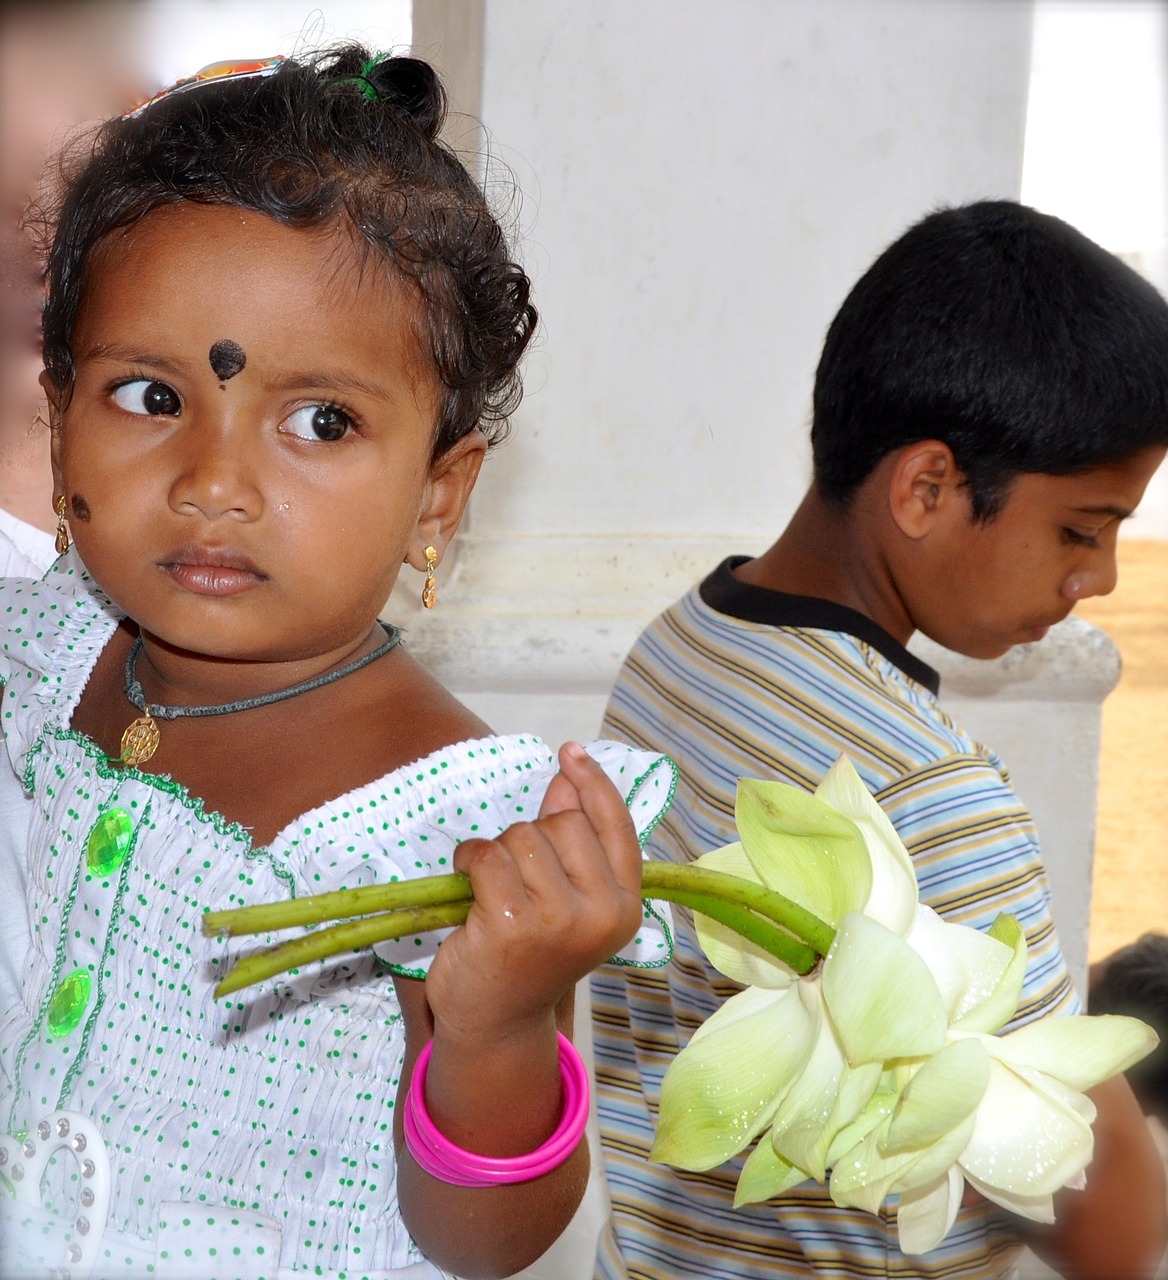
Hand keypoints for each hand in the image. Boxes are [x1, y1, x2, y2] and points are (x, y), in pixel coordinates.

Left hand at [423, 742, 643, 1045]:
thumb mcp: (566, 898)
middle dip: (530, 835)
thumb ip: (572, 841)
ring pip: (522, 837)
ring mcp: (559, 920)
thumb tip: (567, 782)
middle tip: (517, 879)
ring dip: (496, 851)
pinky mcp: (512, 924)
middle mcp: (602, 912)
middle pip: (562, 824)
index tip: (570, 753)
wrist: (498, 1023)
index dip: (593, 784)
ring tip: (492, 888)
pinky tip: (469, 888)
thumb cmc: (530, 954)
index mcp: (625, 905)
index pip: (615, 825)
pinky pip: (487, 857)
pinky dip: (470, 861)